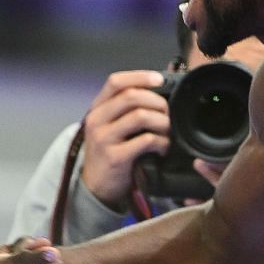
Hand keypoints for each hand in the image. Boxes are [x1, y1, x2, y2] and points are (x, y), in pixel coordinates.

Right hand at [79, 70, 169, 207]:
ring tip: (167, 132)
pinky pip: (145, 141)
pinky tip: (163, 148)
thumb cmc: (109, 153)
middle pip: (132, 96)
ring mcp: (104, 139)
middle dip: (157, 102)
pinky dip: (161, 142)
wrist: (95, 186)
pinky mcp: (114, 157)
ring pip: (140, 116)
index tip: (160, 80)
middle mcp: (97, 120)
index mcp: (97, 108)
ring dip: (162, 122)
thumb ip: (125, 110)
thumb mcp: (109, 127)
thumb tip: (158, 92)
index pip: (116, 82)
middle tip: (168, 114)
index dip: (140, 76)